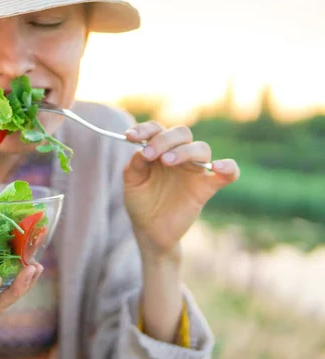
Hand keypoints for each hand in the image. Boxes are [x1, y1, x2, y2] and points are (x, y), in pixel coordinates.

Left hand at [122, 121, 239, 259]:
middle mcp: (179, 154)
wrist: (150, 229)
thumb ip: (135, 165)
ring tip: (167, 161)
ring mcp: (194, 170)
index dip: (145, 129)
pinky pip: (228, 173)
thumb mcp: (132, 182)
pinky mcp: (207, 187)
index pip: (157, 129)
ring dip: (185, 151)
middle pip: (182, 133)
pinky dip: (229, 167)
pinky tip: (218, 167)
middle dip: (164, 140)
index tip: (129, 136)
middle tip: (150, 155)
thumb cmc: (141, 201)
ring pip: (201, 148)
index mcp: (160, 149)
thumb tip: (141, 149)